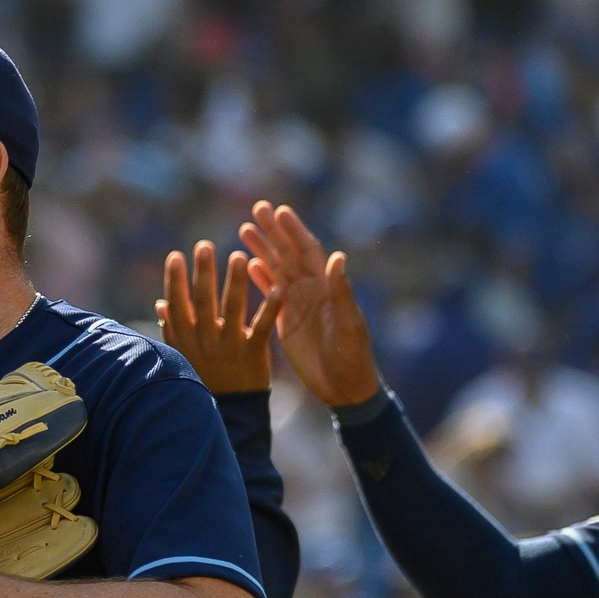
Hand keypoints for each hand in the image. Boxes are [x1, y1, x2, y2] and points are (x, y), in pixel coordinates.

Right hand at [157, 240, 275, 393]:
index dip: (175, 281)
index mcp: (186, 341)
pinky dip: (269, 308)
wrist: (229, 416)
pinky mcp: (253, 355)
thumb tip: (160, 303)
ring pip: (231, 310)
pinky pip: (261, 328)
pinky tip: (277, 288)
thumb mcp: (183, 357)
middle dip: (203, 273)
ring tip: (239, 256)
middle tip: (204, 246)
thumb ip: (173, 329)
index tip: (176, 256)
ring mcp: (228, 348)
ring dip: (234, 282)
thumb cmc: (205, 382)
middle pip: (202, 302)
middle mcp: (204, 341)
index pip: (177, 305)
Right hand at [239, 201, 380, 407]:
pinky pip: (271, 294)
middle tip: (256, 209)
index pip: (309, 252)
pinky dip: (260, 278)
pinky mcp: (286, 321)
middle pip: (289, 254)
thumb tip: (337, 257)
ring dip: (262, 249)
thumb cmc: (354, 357)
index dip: (295, 231)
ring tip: (244, 229)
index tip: (280, 211)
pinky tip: (246, 264)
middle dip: (274, 232)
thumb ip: (342, 292)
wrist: (344, 388)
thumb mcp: (349, 325)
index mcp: (328, 288)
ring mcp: (298, 305)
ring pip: (277, 270)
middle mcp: (312, 291)